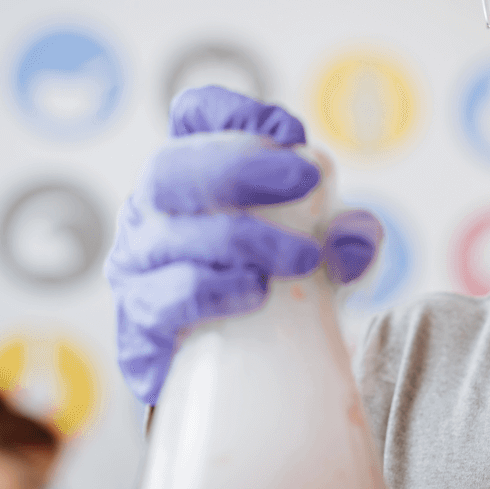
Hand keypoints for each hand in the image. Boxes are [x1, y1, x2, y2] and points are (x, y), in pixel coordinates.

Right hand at [106, 86, 381, 404]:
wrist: (237, 376)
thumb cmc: (275, 289)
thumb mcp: (319, 253)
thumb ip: (347, 237)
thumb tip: (353, 237)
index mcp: (191, 174)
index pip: (193, 117)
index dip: (232, 111)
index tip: (288, 132)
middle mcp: (151, 211)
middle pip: (172, 168)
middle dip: (241, 167)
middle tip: (303, 182)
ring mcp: (136, 268)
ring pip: (172, 236)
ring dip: (243, 237)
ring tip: (302, 256)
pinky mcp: (136, 328)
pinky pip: (162, 300)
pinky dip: (213, 291)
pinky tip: (255, 293)